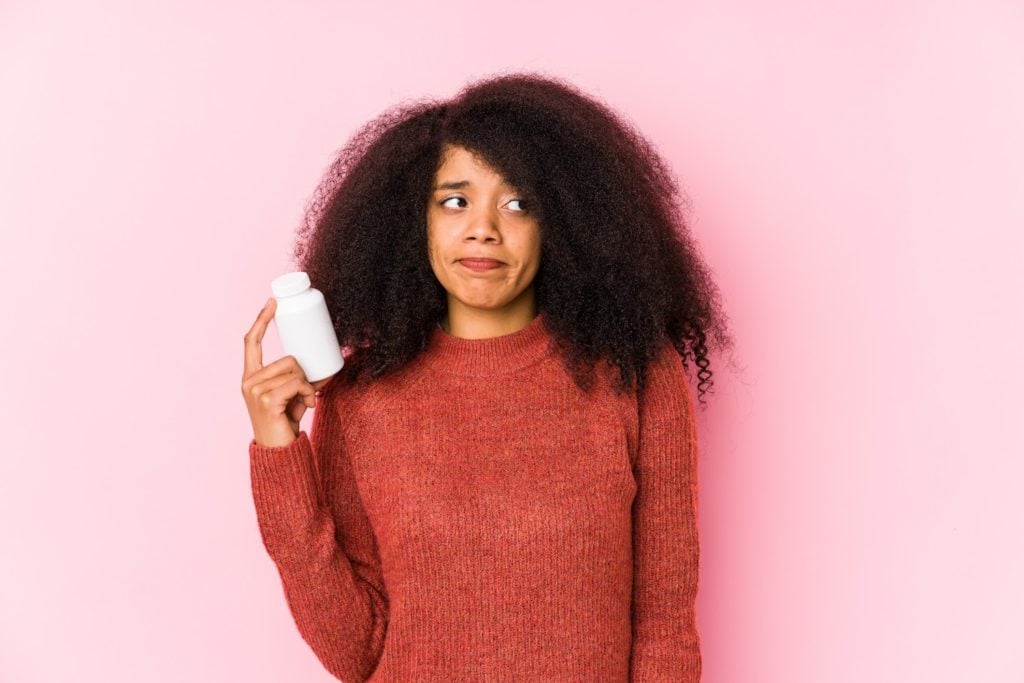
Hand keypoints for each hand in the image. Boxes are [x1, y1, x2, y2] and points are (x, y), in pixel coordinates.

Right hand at [242, 297, 333, 447]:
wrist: (279, 451)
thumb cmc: (285, 422)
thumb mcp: (295, 396)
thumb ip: (305, 380)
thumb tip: (331, 367)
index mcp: (251, 376)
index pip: (251, 341)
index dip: (261, 320)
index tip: (273, 302)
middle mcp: (249, 381)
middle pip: (288, 358)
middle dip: (304, 374)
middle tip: (306, 394)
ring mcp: (255, 390)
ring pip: (295, 370)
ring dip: (308, 386)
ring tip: (306, 402)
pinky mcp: (267, 400)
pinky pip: (298, 383)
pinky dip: (309, 393)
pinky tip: (307, 406)